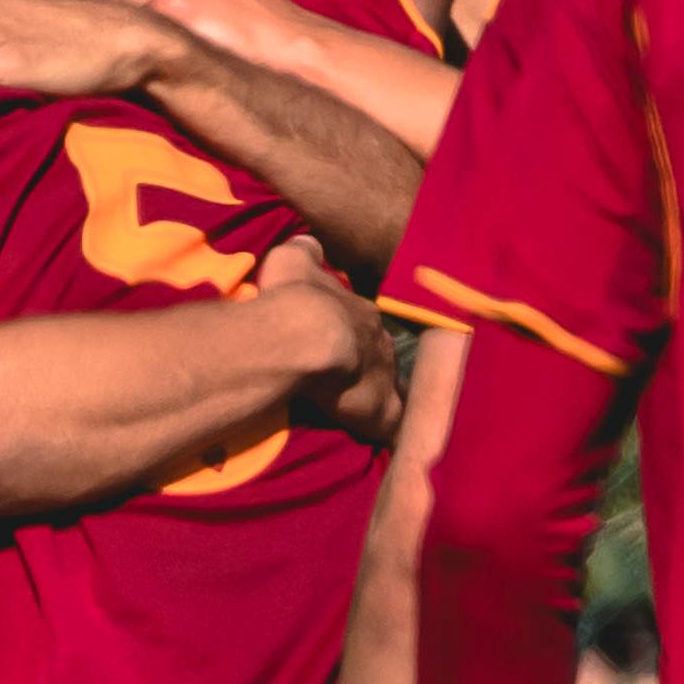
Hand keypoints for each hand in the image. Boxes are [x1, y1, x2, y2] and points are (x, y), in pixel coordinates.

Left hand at [105, 0, 312, 74]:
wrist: (283, 38)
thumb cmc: (252, 15)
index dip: (131, 5)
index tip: (146, 27)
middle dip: (127, 19)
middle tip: (149, 44)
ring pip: (121, 13)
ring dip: (133, 35)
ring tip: (160, 52)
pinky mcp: (170, 3)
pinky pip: (133, 28)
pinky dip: (141, 45)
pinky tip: (161, 58)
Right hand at [257, 243, 400, 442]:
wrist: (303, 335)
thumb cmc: (294, 297)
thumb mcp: (293, 260)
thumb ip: (305, 254)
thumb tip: (309, 243)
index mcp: (359, 311)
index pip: (360, 319)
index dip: (349, 329)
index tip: (339, 335)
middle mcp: (378, 342)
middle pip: (378, 351)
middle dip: (367, 360)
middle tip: (348, 372)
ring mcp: (383, 376)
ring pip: (388, 384)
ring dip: (376, 392)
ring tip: (362, 404)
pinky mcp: (377, 410)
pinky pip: (390, 423)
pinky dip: (390, 430)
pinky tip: (389, 440)